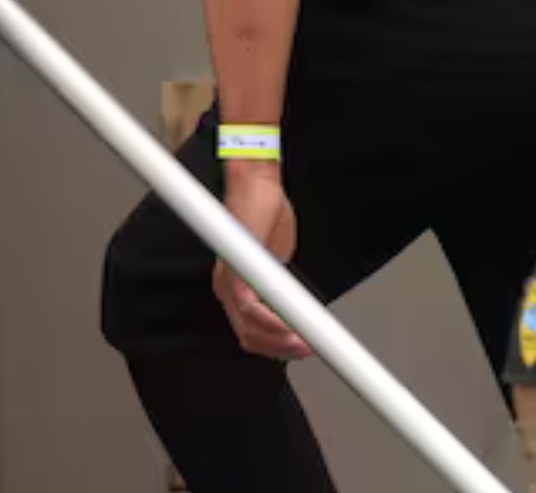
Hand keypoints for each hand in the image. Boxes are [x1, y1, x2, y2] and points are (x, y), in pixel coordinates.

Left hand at [213, 166, 311, 359]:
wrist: (259, 186)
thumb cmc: (265, 213)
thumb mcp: (278, 258)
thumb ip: (280, 282)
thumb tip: (295, 300)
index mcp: (234, 286)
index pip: (250, 330)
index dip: (276, 345)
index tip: (300, 348)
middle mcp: (226, 287)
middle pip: (247, 336)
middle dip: (281, 349)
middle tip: (309, 349)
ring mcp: (229, 282)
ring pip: (249, 328)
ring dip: (281, 341)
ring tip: (308, 342)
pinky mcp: (236, 272)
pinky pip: (252, 310)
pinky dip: (276, 323)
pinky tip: (296, 326)